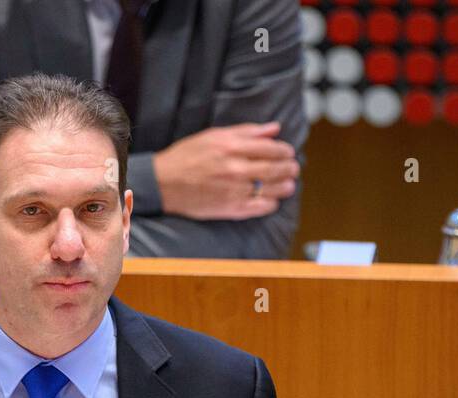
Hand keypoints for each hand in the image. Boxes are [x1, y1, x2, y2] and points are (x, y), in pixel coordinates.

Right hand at [152, 121, 298, 219]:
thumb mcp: (214, 136)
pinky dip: (270, 204)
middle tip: (293, 168)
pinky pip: (260, 207)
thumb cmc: (187, 156)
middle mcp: (236, 169)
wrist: (164, 183)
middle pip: (275, 168)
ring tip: (288, 184)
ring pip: (271, 189)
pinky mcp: (231, 208)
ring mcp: (234, 190)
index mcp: (232, 147)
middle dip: (289, 168)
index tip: (288, 152)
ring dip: (285, 186)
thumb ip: (246, 132)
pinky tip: (272, 200)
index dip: (284, 150)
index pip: (271, 148)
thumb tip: (274, 129)